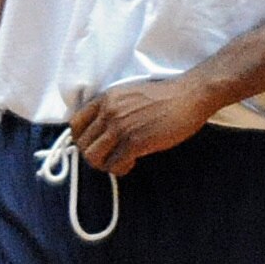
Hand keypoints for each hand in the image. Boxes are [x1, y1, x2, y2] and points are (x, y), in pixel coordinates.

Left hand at [71, 75, 217, 175]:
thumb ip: (111, 108)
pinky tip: (131, 163)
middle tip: (108, 157)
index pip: (75, 124)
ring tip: (119, 162)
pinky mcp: (136, 142)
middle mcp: (108, 112)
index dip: (81, 139)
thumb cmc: (164, 96)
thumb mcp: (128, 94)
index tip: (93, 145)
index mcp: (105, 99)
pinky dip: (121, 169)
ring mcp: (121, 128)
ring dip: (105, 164)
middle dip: (94, 155)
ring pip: (94, 158)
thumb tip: (101, 130)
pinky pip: (115, 164)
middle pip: (82, 145)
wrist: (189, 95)